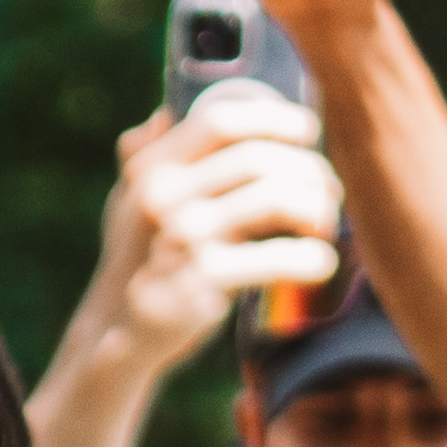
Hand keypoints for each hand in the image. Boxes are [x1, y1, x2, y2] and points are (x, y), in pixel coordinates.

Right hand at [80, 92, 345, 369]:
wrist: (118, 333)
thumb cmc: (136, 261)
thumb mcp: (128, 204)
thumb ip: (145, 159)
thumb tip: (164, 114)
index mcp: (152, 168)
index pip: (220, 121)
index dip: (274, 119)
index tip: (306, 132)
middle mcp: (163, 196)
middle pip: (259, 159)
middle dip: (307, 169)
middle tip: (328, 190)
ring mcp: (183, 238)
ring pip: (275, 199)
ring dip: (316, 208)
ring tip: (325, 224)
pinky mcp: (203, 280)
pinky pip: (277, 258)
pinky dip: (311, 259)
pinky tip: (322, 264)